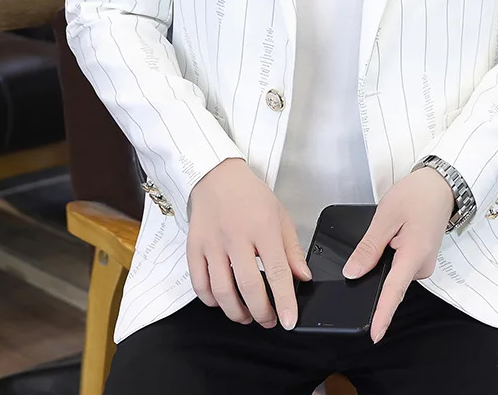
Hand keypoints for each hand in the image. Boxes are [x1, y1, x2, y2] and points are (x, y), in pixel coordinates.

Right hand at [186, 158, 310, 329]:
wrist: (216, 176)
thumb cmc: (251, 195)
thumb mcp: (280, 215)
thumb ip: (292, 249)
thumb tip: (302, 277)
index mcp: (263, 227)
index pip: (277, 271)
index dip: (284, 300)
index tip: (289, 321)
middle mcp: (237, 236)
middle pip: (248, 286)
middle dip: (261, 312)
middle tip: (269, 321)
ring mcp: (213, 243)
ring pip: (222, 290)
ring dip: (236, 312)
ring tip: (247, 317)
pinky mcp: (194, 247)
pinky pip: (200, 284)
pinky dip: (211, 301)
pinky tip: (223, 302)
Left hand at [342, 167, 454, 342]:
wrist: (441, 184)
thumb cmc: (417, 194)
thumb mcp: (386, 216)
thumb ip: (369, 247)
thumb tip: (352, 273)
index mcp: (414, 255)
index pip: (394, 292)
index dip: (382, 315)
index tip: (374, 334)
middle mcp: (422, 265)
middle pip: (390, 282)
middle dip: (374, 271)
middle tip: (379, 233)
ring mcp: (423, 263)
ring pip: (393, 273)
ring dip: (383, 260)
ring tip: (387, 228)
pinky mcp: (420, 258)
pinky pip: (399, 266)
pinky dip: (390, 257)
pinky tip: (390, 236)